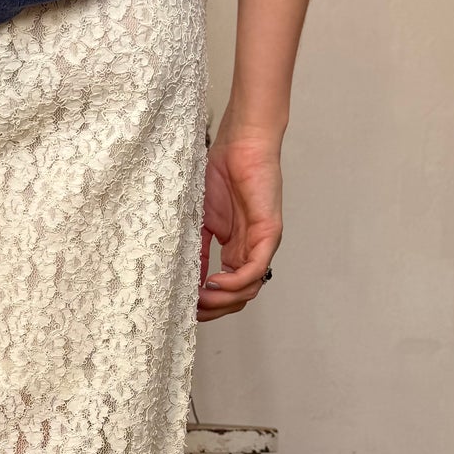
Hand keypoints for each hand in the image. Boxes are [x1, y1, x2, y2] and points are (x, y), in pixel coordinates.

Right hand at [198, 130, 282, 320]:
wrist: (241, 142)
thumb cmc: (220, 171)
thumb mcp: (200, 217)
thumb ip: (197, 248)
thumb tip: (186, 278)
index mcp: (236, 248)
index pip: (226, 290)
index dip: (207, 305)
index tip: (184, 309)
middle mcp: (251, 250)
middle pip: (239, 298)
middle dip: (214, 310)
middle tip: (191, 312)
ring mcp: (262, 244)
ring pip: (249, 290)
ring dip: (223, 301)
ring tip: (200, 299)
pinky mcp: (269, 233)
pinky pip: (255, 270)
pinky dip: (235, 283)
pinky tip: (214, 283)